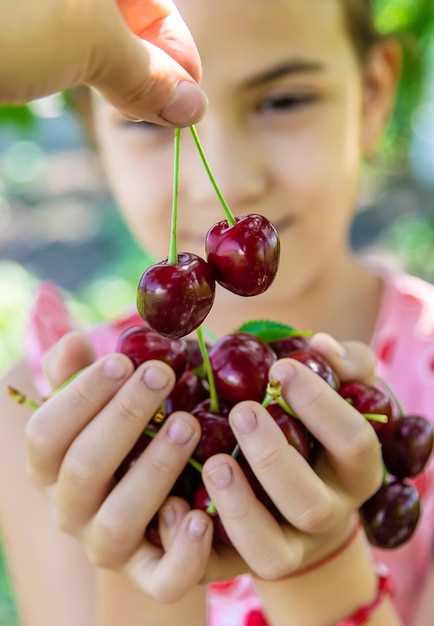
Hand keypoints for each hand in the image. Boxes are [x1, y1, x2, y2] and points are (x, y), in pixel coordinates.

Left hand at [1, 0, 205, 125]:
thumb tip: (193, 109)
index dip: (180, 52)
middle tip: (162, 113)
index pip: (158, 4)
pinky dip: (81, 71)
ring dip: (118, 76)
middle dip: (150, 67)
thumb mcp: (88, 42)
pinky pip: (59, 44)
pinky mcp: (17, 31)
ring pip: (94, 36)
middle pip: (129, 22)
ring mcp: (41, 10)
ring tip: (133, 110)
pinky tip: (89, 94)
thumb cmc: (5, 21)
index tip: (189, 102)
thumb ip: (145, 73)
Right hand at [25, 331, 212, 602]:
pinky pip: (162, 580)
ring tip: (189, 424)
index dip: (80, 395)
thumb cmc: (123, 439)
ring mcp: (108, 548)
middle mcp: (70, 511)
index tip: (123, 359)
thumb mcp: (97, 407)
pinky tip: (203, 512)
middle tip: (162, 375)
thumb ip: (78, 376)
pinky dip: (182, 552)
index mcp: (50, 468)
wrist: (150, 506)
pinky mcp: (151, 576)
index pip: (46, 433)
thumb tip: (74, 341)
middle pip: (83, 469)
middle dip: (122, 417)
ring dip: (153, 469)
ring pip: (119, 521)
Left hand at [193, 333, 381, 581]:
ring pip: (269, 554)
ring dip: (239, 507)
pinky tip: (172, 503)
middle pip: (310, 506)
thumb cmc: (310, 429)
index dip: (322, 407)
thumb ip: (342, 366)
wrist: (287, 496)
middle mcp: (325, 517)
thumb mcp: (335, 393)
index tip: (282, 367)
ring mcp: (282, 548)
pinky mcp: (234, 564)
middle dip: (274, 458)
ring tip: (212, 462)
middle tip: (242, 411)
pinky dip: (191, 544)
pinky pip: (215, 571)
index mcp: (353, 473)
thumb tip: (323, 346)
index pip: (354, 443)